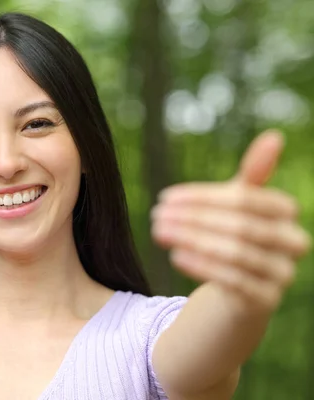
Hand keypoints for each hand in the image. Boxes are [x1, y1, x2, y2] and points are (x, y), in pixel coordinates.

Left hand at [151, 131, 310, 312]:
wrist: (237, 292)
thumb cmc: (235, 237)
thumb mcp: (238, 205)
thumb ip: (253, 174)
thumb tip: (275, 135)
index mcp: (287, 213)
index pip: (247, 199)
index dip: (203, 197)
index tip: (165, 197)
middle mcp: (293, 243)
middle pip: (240, 226)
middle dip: (193, 219)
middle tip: (156, 215)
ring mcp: (282, 274)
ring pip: (235, 253)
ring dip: (191, 240)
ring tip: (158, 232)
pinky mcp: (266, 301)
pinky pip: (233, 281)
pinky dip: (201, 266)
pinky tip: (175, 255)